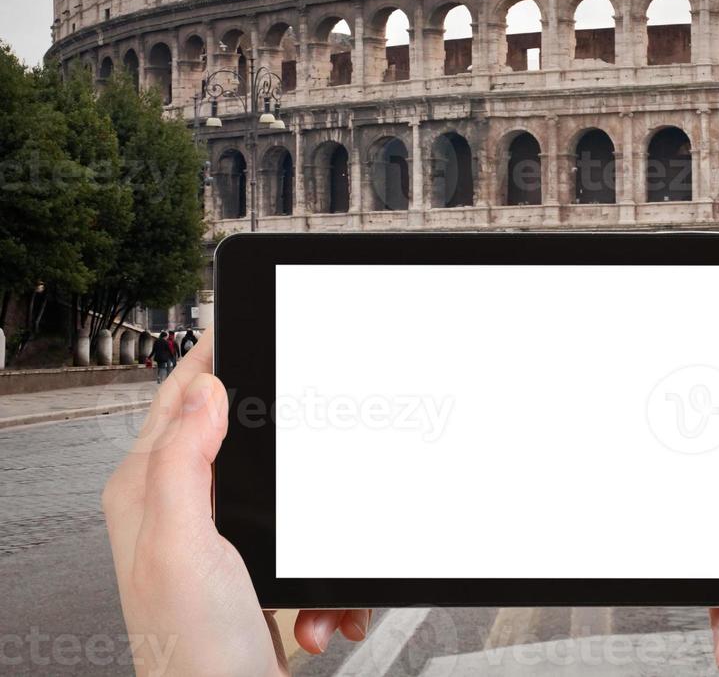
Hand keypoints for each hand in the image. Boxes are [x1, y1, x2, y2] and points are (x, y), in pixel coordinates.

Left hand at [103, 330, 369, 675]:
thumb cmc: (194, 657)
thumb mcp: (184, 548)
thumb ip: (183, 462)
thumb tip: (203, 390)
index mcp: (147, 491)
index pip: (177, 396)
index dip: (210, 356)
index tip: (242, 326)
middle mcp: (177, 507)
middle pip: (235, 432)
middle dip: (284, 445)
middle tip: (313, 442)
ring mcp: (216, 536)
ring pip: (281, 483)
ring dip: (313, 524)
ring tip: (312, 576)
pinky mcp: (253, 563)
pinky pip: (303, 535)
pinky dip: (322, 576)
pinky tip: (318, 610)